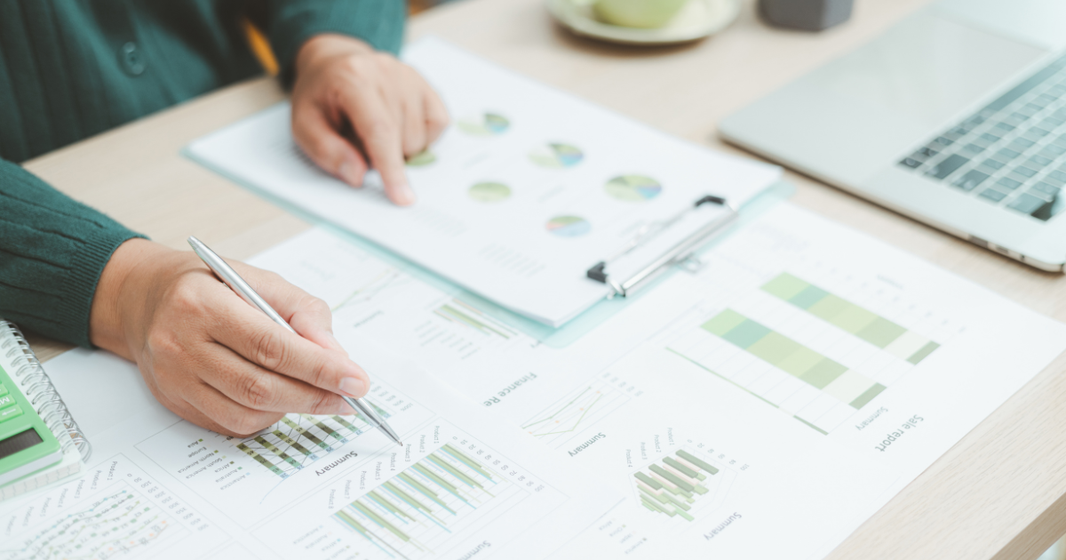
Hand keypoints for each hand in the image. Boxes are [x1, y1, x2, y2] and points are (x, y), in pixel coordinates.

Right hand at [89, 239, 368, 436]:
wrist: (145, 299)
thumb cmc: (211, 286)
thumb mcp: (260, 280)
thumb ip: (303, 313)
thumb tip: (336, 357)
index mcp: (202, 303)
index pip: (271, 346)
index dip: (318, 368)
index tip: (356, 380)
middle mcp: (180, 343)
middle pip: (259, 386)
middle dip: (314, 395)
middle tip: (349, 397)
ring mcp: (174, 378)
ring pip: (247, 412)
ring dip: (293, 409)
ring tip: (320, 396)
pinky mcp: (175, 401)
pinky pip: (230, 423)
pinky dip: (266, 417)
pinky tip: (283, 400)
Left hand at [291, 34, 449, 205]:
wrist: (335, 63)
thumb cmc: (320, 98)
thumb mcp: (304, 126)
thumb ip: (327, 152)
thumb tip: (358, 176)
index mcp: (353, 78)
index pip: (379, 130)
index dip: (390, 167)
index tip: (401, 198)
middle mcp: (387, 72)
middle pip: (402, 139)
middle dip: (382, 157)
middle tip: (358, 142)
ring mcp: (410, 77)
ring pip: (421, 138)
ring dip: (399, 148)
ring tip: (374, 131)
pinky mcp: (426, 85)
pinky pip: (438, 125)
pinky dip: (421, 137)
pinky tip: (399, 127)